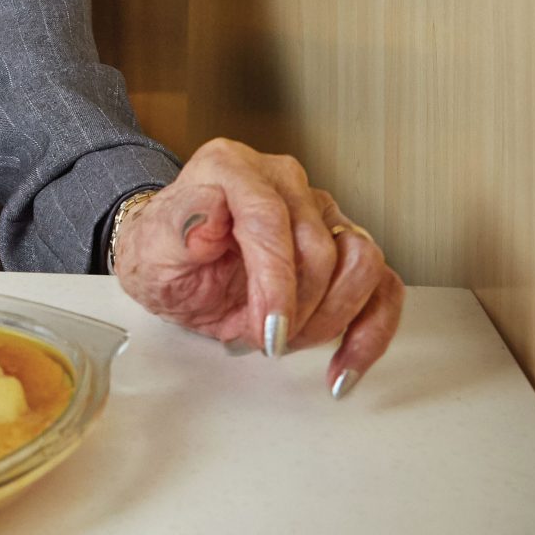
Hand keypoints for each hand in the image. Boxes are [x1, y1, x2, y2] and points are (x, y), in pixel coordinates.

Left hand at [113, 139, 403, 393]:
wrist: (173, 264)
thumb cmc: (164, 255)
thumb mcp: (151, 250)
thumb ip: (180, 227)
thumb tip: (208, 210)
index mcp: (232, 168)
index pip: (271, 219)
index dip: (276, 282)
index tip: (268, 330)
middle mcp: (282, 180)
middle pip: (321, 246)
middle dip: (299, 308)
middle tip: (268, 340)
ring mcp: (319, 211)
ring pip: (362, 261)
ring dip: (333, 316)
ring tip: (293, 341)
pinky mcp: (343, 246)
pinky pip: (383, 286)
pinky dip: (371, 331)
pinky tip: (344, 367)